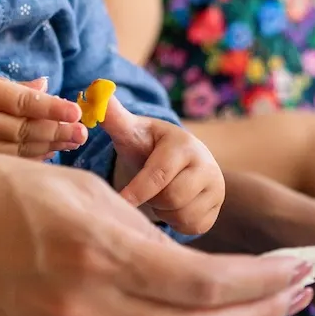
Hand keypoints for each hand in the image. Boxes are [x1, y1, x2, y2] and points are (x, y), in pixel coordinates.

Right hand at [0, 66, 84, 158]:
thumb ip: (11, 86)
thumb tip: (47, 86)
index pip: (24, 102)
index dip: (53, 108)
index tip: (76, 111)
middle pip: (26, 128)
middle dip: (58, 130)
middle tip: (83, 132)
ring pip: (19, 149)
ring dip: (49, 146)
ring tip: (73, 141)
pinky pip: (5, 163)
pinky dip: (29, 159)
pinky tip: (48, 155)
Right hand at [0, 154, 314, 315]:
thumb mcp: (80, 188)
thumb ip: (142, 230)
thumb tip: (191, 262)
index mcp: (99, 254)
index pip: (208, 284)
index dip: (265, 283)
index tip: (302, 270)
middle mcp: (84, 308)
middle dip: (260, 313)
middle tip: (300, 293)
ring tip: (259, 306)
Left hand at [99, 94, 226, 234]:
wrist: (178, 159)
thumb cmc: (148, 146)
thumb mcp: (132, 131)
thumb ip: (114, 115)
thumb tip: (96, 88)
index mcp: (184, 145)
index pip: (159, 175)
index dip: (137, 191)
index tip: (119, 201)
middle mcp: (207, 164)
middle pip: (172, 199)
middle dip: (152, 199)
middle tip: (146, 189)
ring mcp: (217, 187)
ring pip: (183, 216)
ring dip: (164, 212)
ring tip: (159, 196)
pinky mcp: (218, 207)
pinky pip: (193, 227)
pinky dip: (177, 222)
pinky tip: (172, 207)